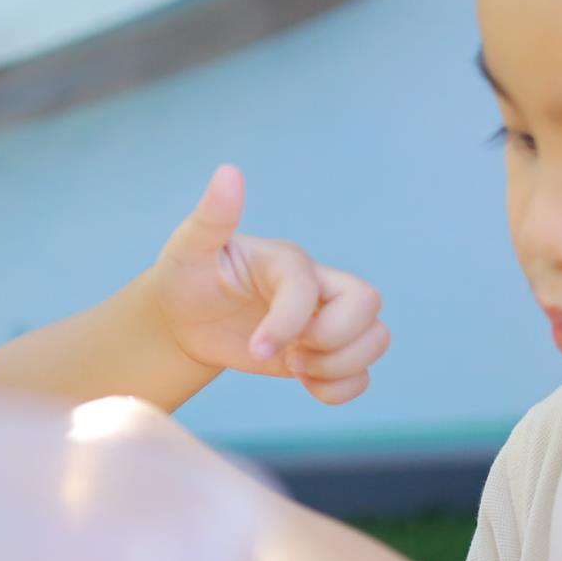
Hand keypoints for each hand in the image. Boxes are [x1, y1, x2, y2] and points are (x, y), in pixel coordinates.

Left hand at [153, 166, 387, 403]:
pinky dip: (343, 388)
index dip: (288, 323)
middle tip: (290, 353)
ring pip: (377, 337)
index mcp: (287, 262)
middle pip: (368, 304)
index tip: (254, 349)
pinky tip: (306, 384)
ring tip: (296, 367)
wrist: (184, 317)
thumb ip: (212, 217)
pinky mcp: (322, 352)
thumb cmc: (186, 276)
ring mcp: (323, 319)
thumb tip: (228, 172)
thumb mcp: (189, 248)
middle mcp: (315, 286)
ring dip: (341, 365)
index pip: (309, 289)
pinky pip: (363, 372)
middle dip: (332, 340)